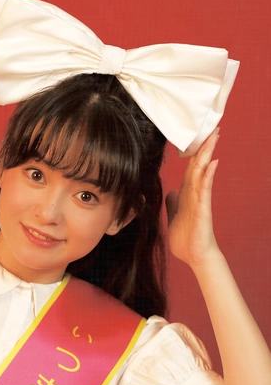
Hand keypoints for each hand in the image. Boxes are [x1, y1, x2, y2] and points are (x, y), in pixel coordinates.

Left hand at [165, 130, 221, 267]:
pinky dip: (208, 176)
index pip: (191, 169)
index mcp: (187, 195)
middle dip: (204, 147)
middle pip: (199, 165)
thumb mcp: (175, 216)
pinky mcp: (203, 209)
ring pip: (203, 173)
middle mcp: (195, 194)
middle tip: (213, 128)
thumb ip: (174, 203)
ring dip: (207, 154)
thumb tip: (171, 193)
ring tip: (214, 136)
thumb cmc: (186, 239)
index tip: (199, 136)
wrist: (194, 256)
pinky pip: (205, 190)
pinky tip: (211, 163)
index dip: (194, 153)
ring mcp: (200, 200)